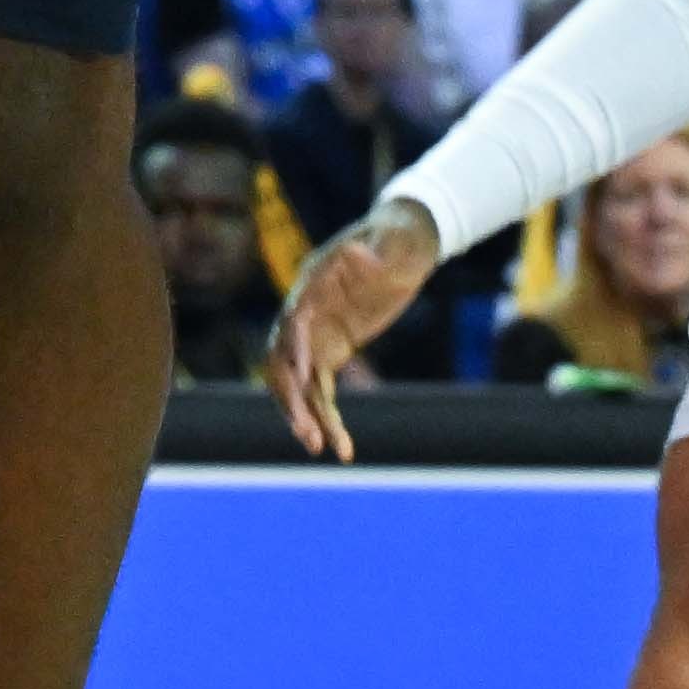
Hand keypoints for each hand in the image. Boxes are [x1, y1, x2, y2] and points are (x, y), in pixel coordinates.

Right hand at [269, 210, 445, 455]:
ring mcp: (315, 334)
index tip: (300, 373)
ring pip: (300, 382)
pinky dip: (326, 416)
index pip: (295, 317)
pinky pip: (320, 389)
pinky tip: (340, 446)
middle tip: (306, 432)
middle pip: (285, 359)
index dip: (295, 345)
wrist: (403, 245)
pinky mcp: (330, 351)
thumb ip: (375, 251)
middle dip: (292, 396)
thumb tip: (356, 254)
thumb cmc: (397, 239)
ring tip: (322, 449)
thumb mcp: (394, 241)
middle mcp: (306, 311)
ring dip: (307, 415)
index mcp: (315, 281)